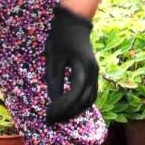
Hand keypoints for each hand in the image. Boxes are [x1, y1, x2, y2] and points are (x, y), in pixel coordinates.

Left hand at [44, 5, 98, 123]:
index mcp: (83, 67)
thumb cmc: (61, 38)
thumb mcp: (53, 57)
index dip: (62, 107)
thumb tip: (53, 100)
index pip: (75, 94)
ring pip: (89, 100)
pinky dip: (80, 105)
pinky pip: (90, 95)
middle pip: (84, 101)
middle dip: (67, 113)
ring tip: (58, 117)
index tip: (48, 114)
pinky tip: (68, 108)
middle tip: (51, 120)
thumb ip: (54, 79)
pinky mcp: (93, 75)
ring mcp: (96, 74)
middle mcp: (93, 73)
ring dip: (75, 111)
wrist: (74, 24)